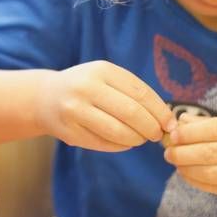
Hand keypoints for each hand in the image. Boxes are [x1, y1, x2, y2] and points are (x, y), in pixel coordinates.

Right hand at [35, 60, 174, 151]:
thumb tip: (167, 119)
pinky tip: (124, 142)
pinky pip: (104, 144)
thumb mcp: (106, 78)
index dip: (160, 111)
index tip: (170, 123)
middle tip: (157, 135)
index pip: (141, 93)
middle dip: (151, 128)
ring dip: (137, 139)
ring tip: (141, 139)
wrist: (45, 98)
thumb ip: (133, 93)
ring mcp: (75, 110)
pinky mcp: (70, 131)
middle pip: (131, 113)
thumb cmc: (86, 87)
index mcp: (102, 70)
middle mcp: (87, 88)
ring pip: (118, 132)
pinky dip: (121, 146)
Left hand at [163, 112, 216, 199]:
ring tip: (175, 163)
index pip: (216, 130)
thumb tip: (182, 122)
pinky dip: (199, 182)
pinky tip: (188, 175)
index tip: (172, 134)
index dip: (189, 134)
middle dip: (183, 153)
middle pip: (211, 153)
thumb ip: (216, 122)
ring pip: (213, 174)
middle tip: (168, 151)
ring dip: (188, 169)